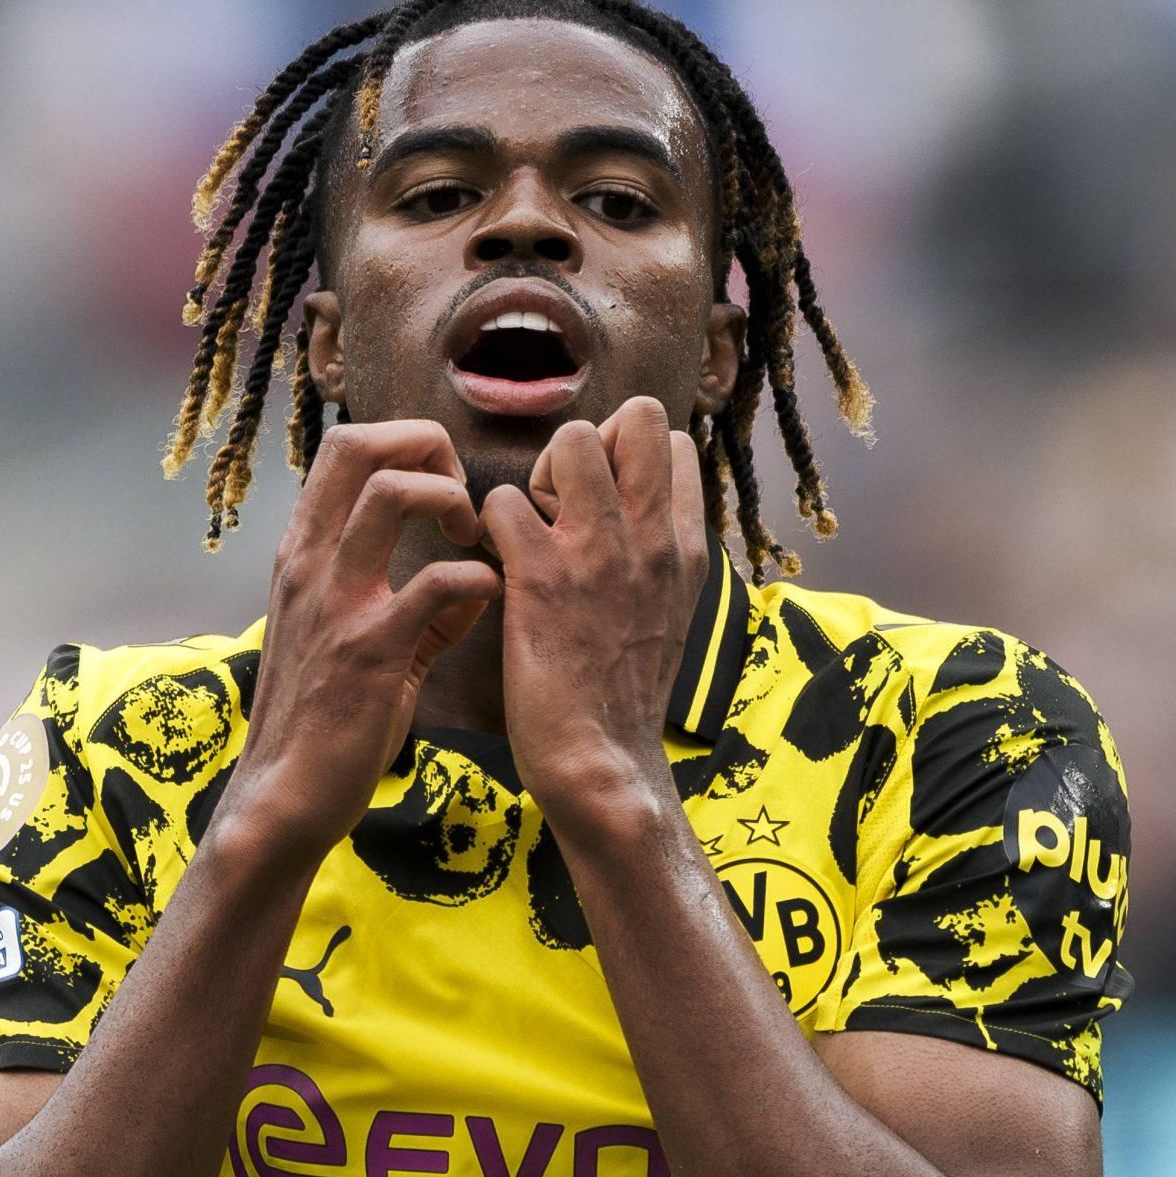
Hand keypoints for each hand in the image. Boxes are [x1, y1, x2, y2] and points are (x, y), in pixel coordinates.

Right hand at [220, 421, 501, 868]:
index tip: (446, 489)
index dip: (407, 445)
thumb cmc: (323, 723)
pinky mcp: (370, 650)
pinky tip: (487, 600)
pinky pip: (436, 582)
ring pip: (390, 490)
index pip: (344, 448)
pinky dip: (477, 578)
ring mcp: (336, 602)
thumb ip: (420, 610)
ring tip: (468, 537)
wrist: (284, 797)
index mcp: (305, 554)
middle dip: (426, 444)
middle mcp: (310, 563)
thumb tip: (473, 584)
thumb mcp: (361, 645)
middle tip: (460, 497)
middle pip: (359, 444)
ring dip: (448, 496)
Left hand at [479, 396, 709, 832]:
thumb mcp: (673, 613)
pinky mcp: (540, 577)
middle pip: (636, 415)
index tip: (600, 503)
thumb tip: (636, 512)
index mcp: (687, 546)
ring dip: (537, 474)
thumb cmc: (626, 694)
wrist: (604, 761)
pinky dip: (488, 524)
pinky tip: (494, 563)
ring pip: (570, 439)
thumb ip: (659, 556)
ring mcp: (598, 552)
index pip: (673, 443)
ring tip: (529, 528)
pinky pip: (501, 501)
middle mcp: (652, 537)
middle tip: (561, 501)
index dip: (627, 455)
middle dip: (590, 441)